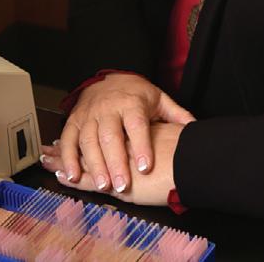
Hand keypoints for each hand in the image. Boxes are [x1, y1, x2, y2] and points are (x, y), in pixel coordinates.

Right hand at [56, 73, 193, 193]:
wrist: (109, 78)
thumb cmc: (136, 94)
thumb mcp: (158, 99)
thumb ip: (175, 114)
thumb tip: (195, 127)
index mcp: (132, 103)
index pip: (137, 125)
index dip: (141, 146)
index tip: (145, 166)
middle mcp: (109, 108)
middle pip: (111, 136)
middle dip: (116, 162)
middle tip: (123, 185)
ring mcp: (89, 115)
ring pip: (89, 141)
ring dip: (94, 164)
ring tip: (103, 185)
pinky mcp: (74, 121)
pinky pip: (68, 140)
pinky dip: (68, 159)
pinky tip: (72, 176)